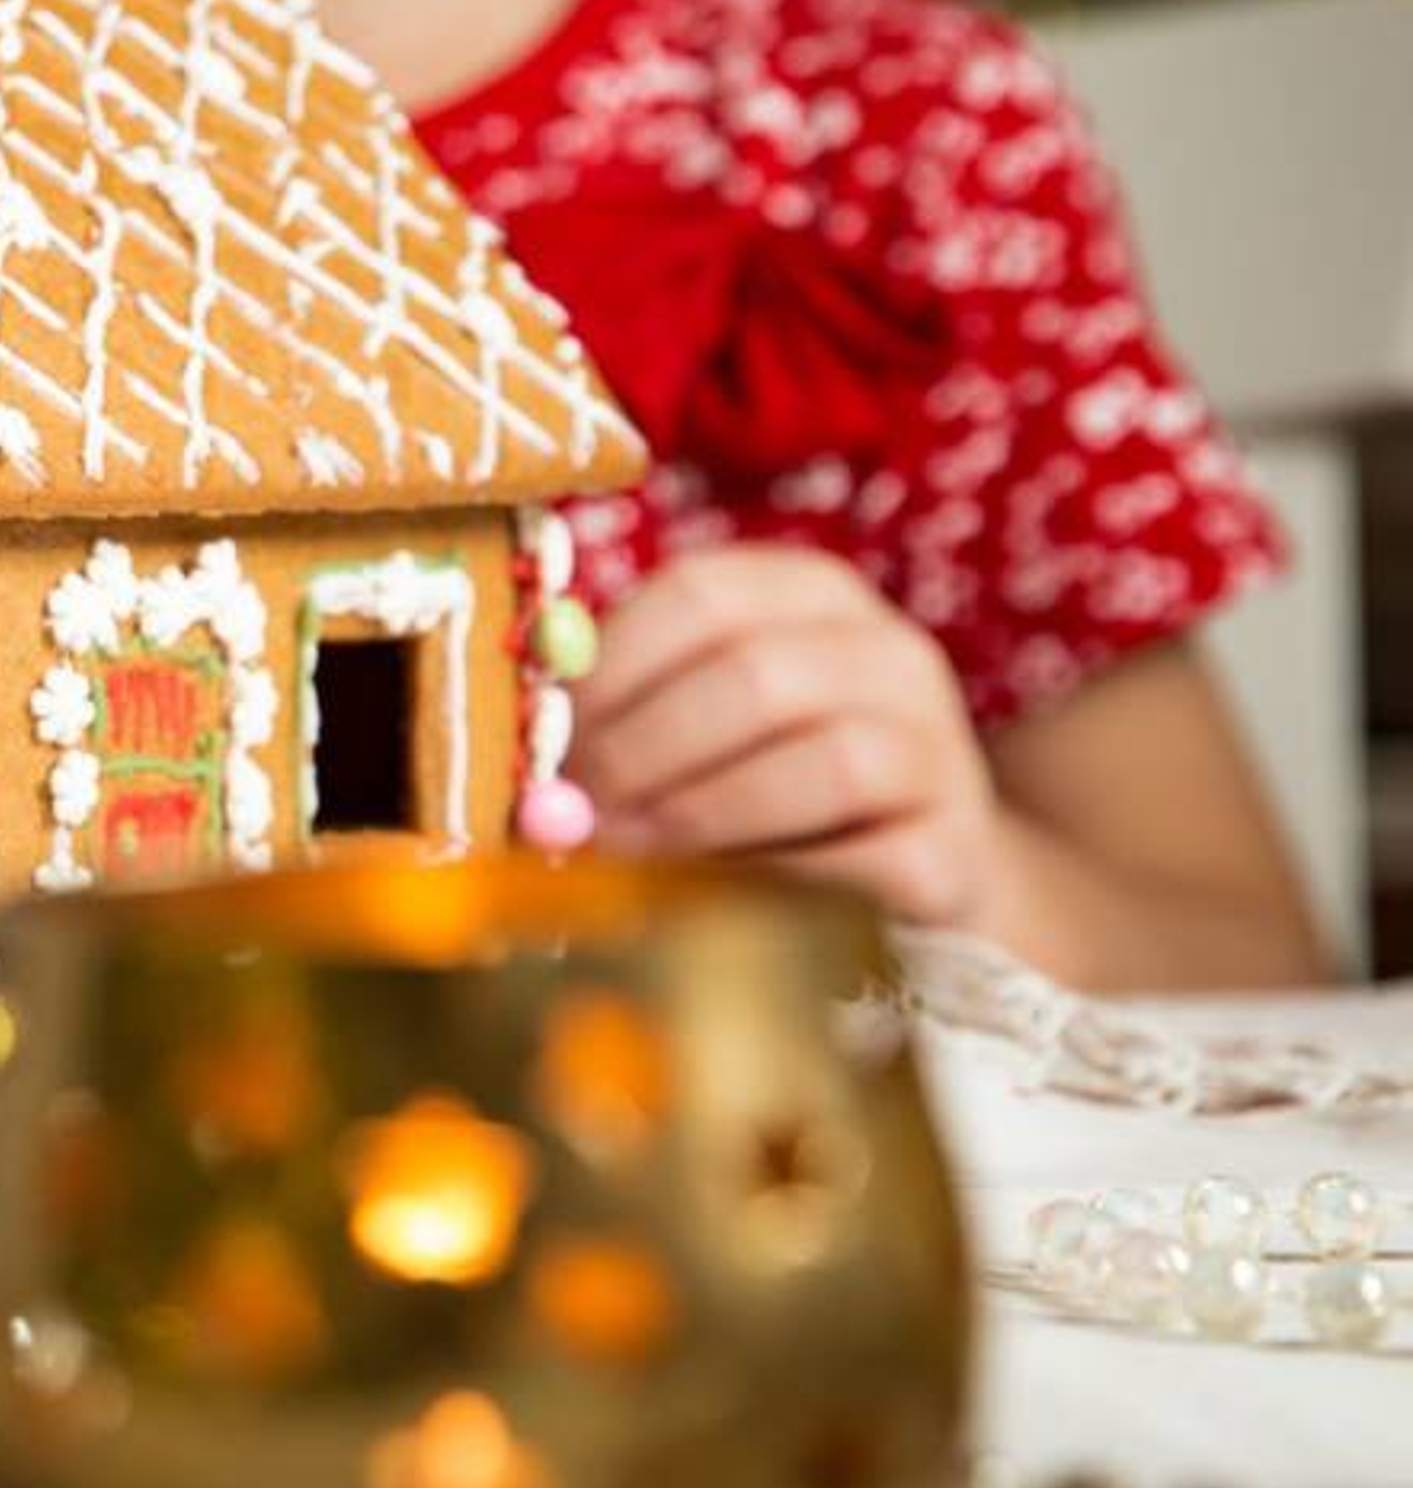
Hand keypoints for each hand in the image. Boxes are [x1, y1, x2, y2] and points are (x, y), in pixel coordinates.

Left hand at [568, 545, 1004, 929]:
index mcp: (810, 595)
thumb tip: (532, 751)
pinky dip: (780, 877)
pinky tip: (721, 894)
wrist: (918, 865)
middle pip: (758, 674)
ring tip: (627, 848)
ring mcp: (937, 746)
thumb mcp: (703, 722)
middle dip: (645, 747)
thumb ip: (626, 713)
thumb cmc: (770, 781)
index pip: (702, 593)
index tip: (549, 734)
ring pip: (826, 761)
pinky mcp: (955, 845)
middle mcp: (889, 652)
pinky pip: (867, 857)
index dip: (611, 665)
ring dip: (703, 812)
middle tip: (577, 807)